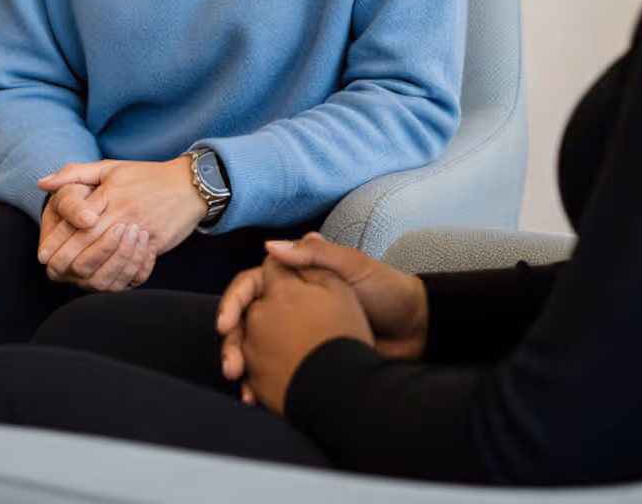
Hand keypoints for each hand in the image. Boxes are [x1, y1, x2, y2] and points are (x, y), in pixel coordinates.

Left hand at [36, 157, 206, 282]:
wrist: (192, 183)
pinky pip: (133, 264)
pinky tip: (106, 276)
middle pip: (86, 244)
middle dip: (66, 261)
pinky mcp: (156, 242)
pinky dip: (118, 273)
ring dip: (90, 270)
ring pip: (108, 259)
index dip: (56, 242)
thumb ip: (75, 174)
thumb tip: (42, 182)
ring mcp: (141, 228)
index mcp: (110, 194)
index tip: (43, 256)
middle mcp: (123, 212)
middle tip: (54, 271)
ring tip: (77, 276)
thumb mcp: (111, 168)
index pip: (75, 223)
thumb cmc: (147, 175)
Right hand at [218, 232, 428, 384]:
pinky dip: (261, 384)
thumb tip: (270, 246)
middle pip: (247, 320)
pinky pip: (273, 372)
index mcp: (298, 278)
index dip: (235, 302)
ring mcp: (295, 334)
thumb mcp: (354, 267)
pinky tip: (255, 396)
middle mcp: (291, 305)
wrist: (414, 329)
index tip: (227, 323)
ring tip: (242, 384)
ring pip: (255, 349)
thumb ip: (316, 256)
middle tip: (232, 364)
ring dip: (243, 366)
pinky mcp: (304, 359)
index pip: (253, 285)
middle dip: (234, 342)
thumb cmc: (387, 290)